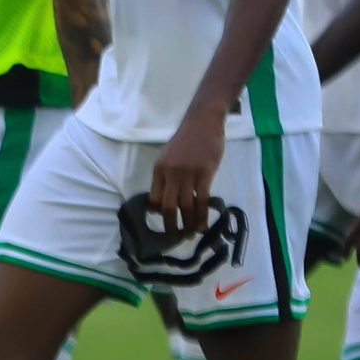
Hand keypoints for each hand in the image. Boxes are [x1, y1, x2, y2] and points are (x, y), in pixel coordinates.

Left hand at [148, 106, 225, 234]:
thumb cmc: (187, 139)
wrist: (202, 122)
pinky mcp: (205, 174)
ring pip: (185, 206)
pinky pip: (201, 200)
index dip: (158, 213)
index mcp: (159, 170)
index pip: (154, 198)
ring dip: (188, 223)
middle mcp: (170, 174)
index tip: (163, 223)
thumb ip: (167, 175)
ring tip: (190, 235)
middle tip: (175, 237)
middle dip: (170, 224)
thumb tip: (167, 196)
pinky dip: (201, 215)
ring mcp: (188, 174)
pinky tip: (202, 225)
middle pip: (168, 205)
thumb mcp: (169, 156)